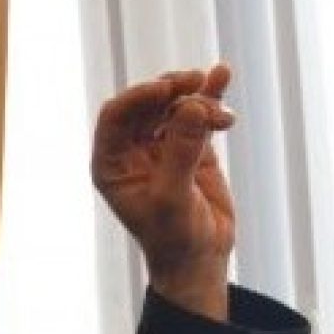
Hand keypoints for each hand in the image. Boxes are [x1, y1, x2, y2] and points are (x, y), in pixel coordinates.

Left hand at [91, 64, 235, 320]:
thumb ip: (181, 152)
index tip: (165, 89)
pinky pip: (197, 114)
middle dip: (170, 90)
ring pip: (172, 105)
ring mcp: (160, 145)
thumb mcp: (173, 197)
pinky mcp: (190, 146)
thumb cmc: (174, 237)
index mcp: (111, 163)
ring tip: (223, 115)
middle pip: (145, 104)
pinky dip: (210, 95)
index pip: (115, 116)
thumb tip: (193, 106)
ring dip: (196, 98)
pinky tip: (222, 74)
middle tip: (195, 83)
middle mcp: (131, 150)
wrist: (200, 258)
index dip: (137, 97)